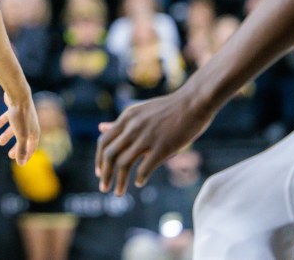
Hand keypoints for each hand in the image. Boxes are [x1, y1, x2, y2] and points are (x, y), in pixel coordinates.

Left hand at [0, 90, 38, 164]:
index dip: (27, 155)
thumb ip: (21, 149)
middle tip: (10, 155)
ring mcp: (23, 116)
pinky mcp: (15, 108)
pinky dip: (2, 122)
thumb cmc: (21, 116)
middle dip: (17, 147)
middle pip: (24, 139)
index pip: (32, 146)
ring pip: (15, 128)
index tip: (20, 162)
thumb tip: (21, 164)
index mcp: (34, 131)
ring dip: (7, 135)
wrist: (18, 95)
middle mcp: (30, 124)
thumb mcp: (21, 135)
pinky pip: (9, 117)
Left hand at [95, 89, 210, 195]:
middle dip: (105, 174)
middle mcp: (133, 127)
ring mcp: (147, 137)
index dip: (99, 160)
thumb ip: (121, 123)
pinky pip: (145, 167)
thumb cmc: (168, 108)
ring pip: (124, 164)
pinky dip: (140, 178)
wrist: (194, 101)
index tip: (100, 173)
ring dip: (119, 181)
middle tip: (104, 188)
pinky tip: (140, 183)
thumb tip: (101, 128)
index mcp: (126, 118)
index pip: (103, 142)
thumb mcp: (139, 111)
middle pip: (110, 155)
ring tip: (118, 192)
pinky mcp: (163, 146)